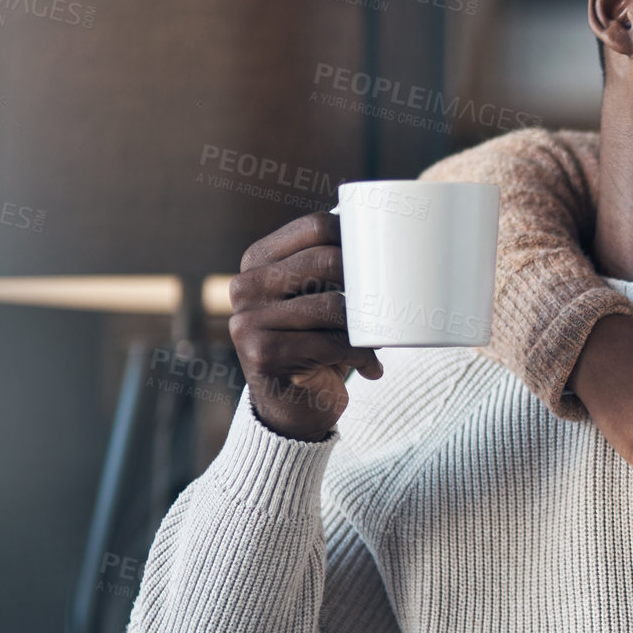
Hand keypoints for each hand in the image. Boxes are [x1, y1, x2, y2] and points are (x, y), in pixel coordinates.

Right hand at [227, 212, 383, 441]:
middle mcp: (245, 285)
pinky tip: (371, 368)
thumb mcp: (316, 297)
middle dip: (367, 282)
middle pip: (327, 261)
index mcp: (257, 261)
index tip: (381, 257)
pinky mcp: (264, 354)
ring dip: (367, 325)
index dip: (356, 237)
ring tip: (377, 339)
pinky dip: (362, 356)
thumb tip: (382, 230)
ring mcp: (248, 321)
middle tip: (387, 302)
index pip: (316, 226)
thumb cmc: (315, 342)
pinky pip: (333, 344)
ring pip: (334, 306)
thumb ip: (330, 265)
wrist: (293, 406)